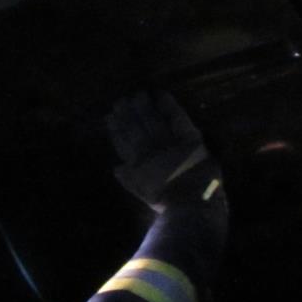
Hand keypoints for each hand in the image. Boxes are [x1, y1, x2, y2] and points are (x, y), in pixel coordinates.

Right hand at [106, 91, 220, 210]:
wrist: (191, 207)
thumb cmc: (169, 205)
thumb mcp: (144, 195)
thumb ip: (129, 181)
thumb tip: (116, 168)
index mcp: (140, 166)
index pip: (125, 144)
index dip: (117, 130)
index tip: (110, 117)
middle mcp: (152, 151)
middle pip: (137, 129)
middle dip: (128, 114)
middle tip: (121, 101)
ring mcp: (169, 144)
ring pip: (152, 121)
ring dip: (143, 108)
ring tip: (136, 95)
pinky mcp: (189, 139)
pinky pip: (177, 119)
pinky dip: (168, 106)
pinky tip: (160, 94)